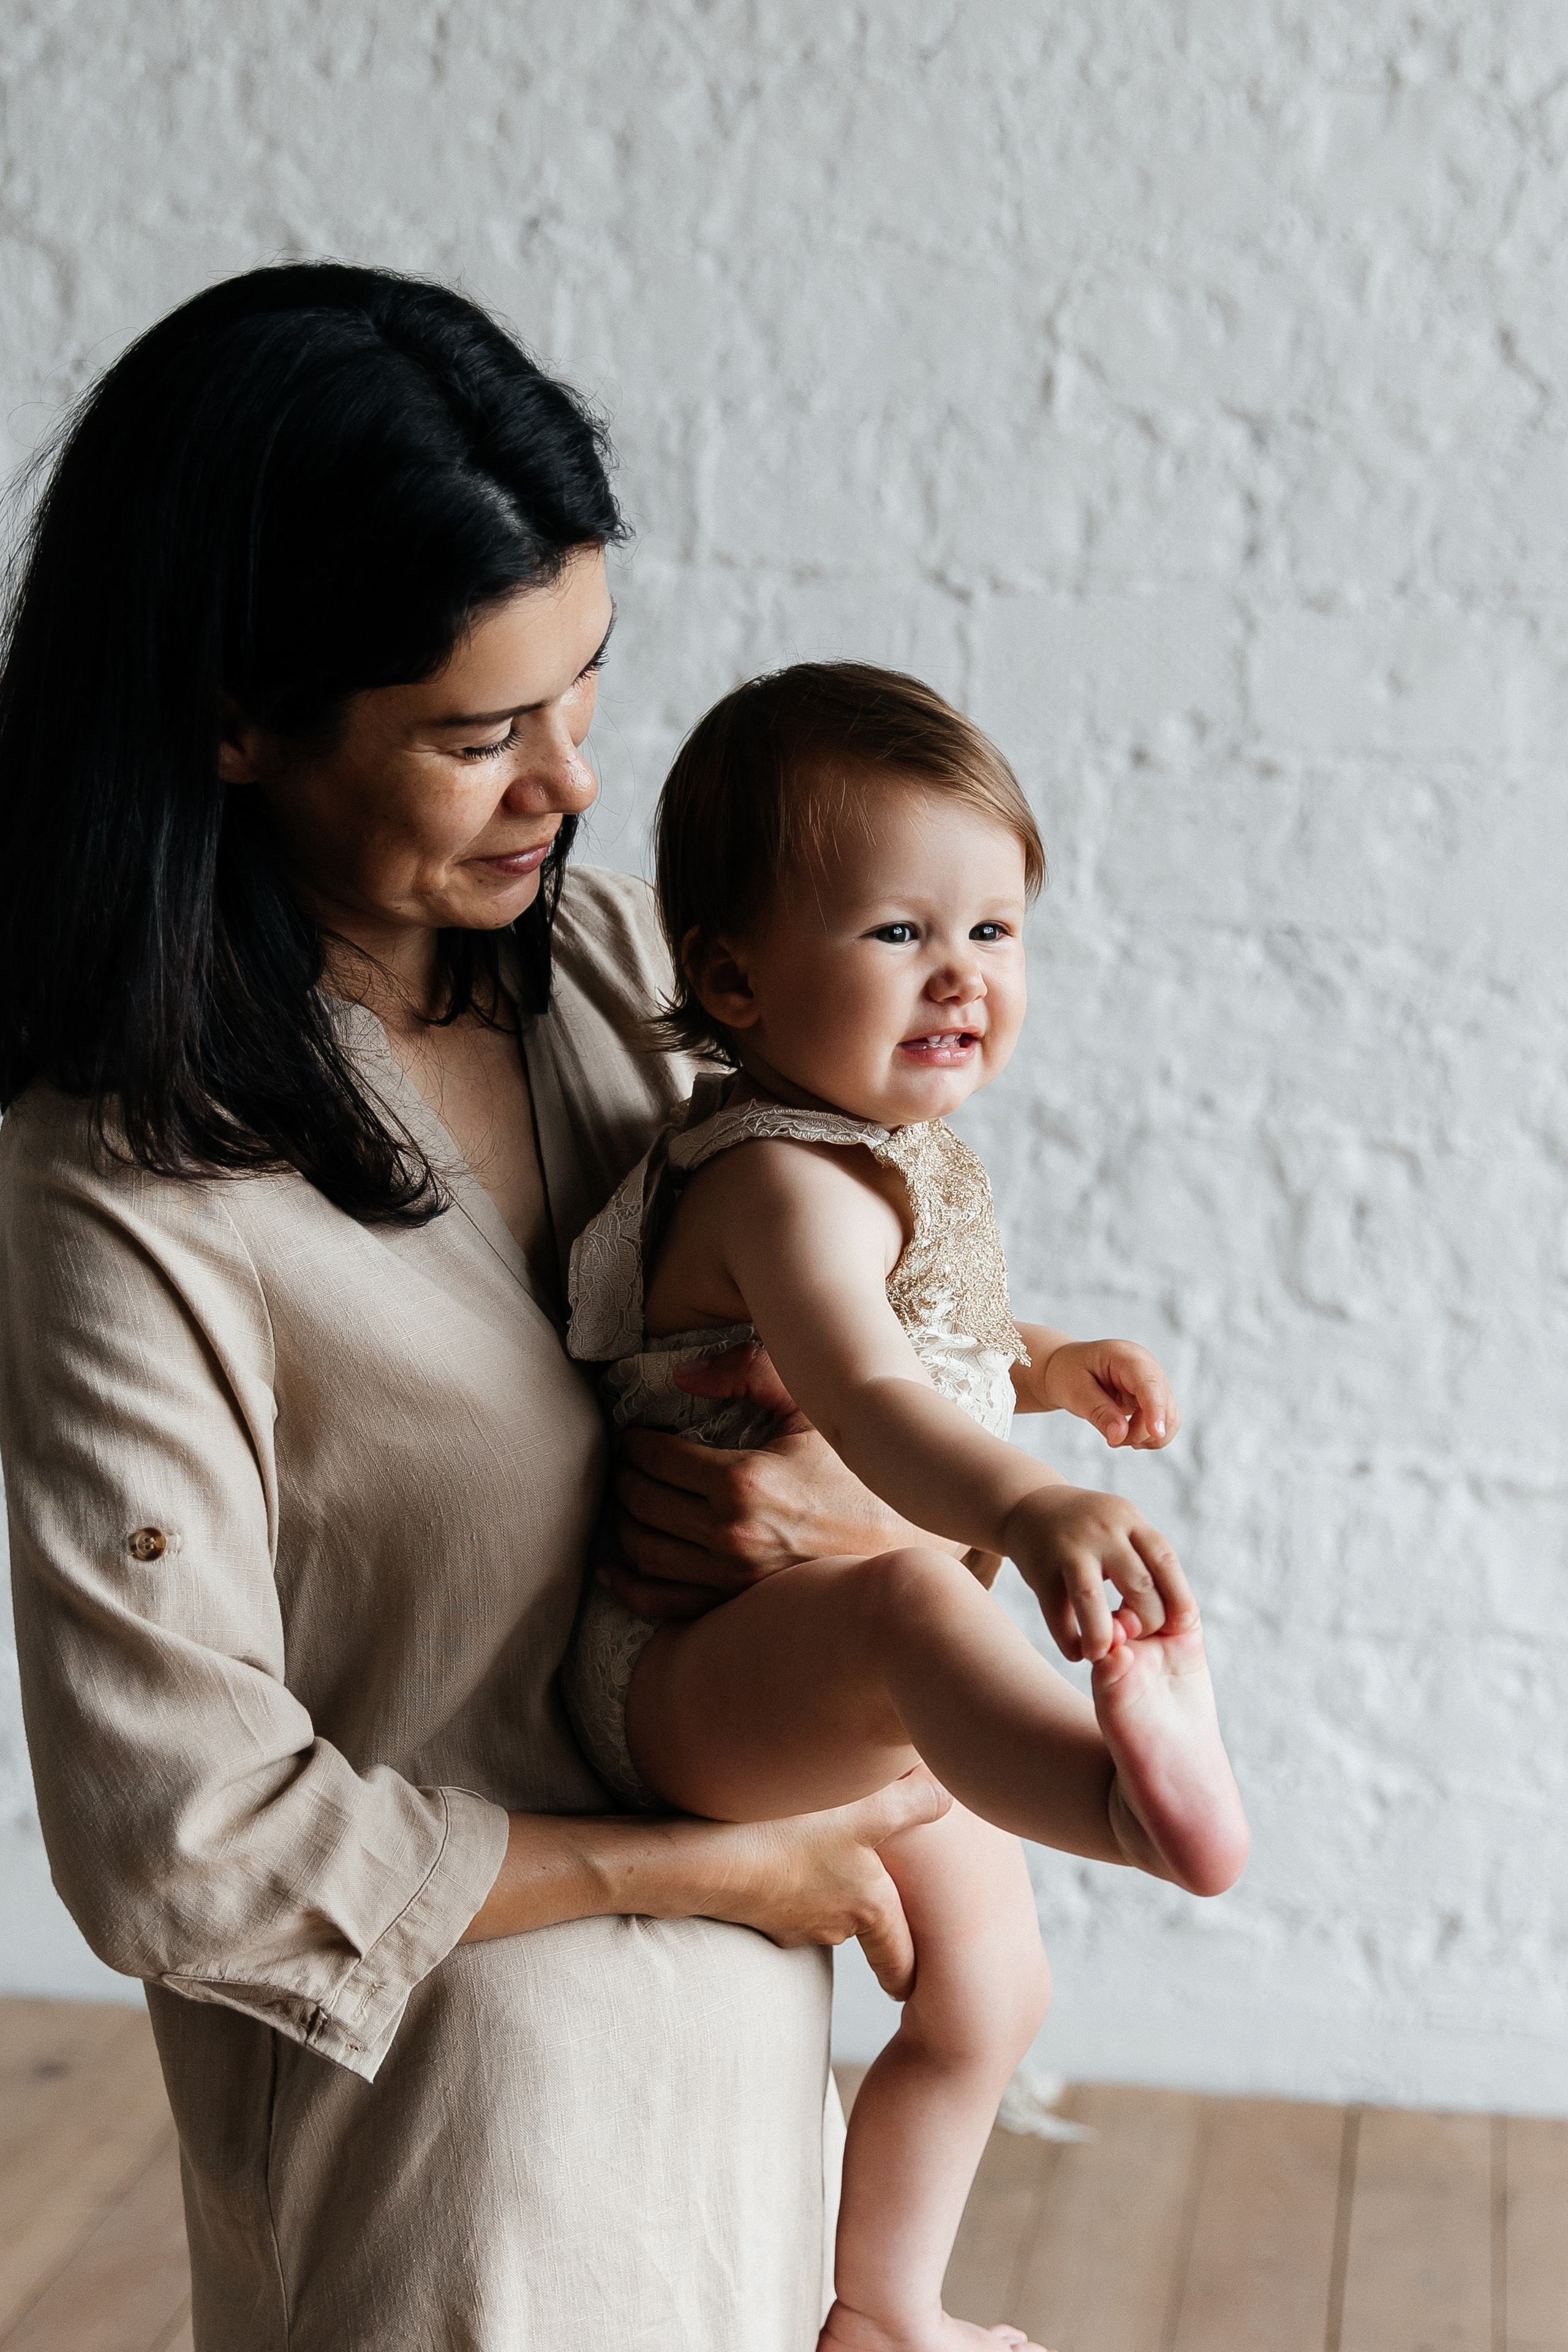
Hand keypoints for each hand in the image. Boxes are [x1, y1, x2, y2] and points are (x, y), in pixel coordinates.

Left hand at [601, 1341, 937, 1619]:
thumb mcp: (813, 1408)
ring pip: (644, 1552)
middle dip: (623, 1477)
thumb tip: (682, 1375)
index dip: (634, 1443)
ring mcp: (732, 1580)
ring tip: (626, 1501)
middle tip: (623, 1462)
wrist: (914, 1544)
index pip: (657, 1459)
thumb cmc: (862, 1473)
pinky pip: (663, 1604)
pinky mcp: (739, 1609)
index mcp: (745, 1481)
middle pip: (642, 1503)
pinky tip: (614, 1569)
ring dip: (623, 1524)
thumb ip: (749, 1371)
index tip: (633, 1434)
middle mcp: (731, 1536)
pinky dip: (629, 1587)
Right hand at [696, 1769, 951, 1998]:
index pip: (899, 1956)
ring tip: (818, 1851)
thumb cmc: (793, 1831)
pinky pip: (782, 1895)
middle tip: (868, 1888)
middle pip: (860, 1924)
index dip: (908, 1972)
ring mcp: (789, 1921)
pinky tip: (777, 1847)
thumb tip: (950, 1797)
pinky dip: (787, 1878)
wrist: (708, 1859)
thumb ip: (914, 1803)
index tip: (911, 1990)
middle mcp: (833, 1923)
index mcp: (868, 1906)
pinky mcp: (754, 1909)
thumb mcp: (868, 1808)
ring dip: (823, 1887)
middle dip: (865, 1909)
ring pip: (819, 1907)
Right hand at [1003, 1482, 1197, 1663]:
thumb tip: (1181, 1620)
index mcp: (1129, 1521)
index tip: (1183, 1627)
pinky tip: (1076, 1653)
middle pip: (1138, 1583)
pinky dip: (1068, 1639)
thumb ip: (1146, 1565)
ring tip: (1103, 1655)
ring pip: (1091, 1598)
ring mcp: (1068, 1549)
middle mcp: (1102, 1532)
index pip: (1165, 1560)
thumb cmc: (1090, 1533)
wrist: (1030, 1508)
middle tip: (1139, 1636)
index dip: (1179, 1597)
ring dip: (1103, 1634)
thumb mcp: (1122, 1530)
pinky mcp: (1040, 1570)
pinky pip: (1056, 1612)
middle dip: (1146, 1620)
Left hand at [1038, 1338, 1179, 1448]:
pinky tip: (1127, 1437)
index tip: (1155, 1432)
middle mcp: (1148, 1368)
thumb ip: (1098, 1412)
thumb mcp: (1075, 1391)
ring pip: (1169, 1419)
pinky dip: (1149, 1437)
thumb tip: (1120, 1436)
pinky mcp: (1154, 1400)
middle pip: (1163, 1405)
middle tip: (1111, 1440)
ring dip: (1145, 1437)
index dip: (1155, 1408)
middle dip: (1140, 1431)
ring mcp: (1154, 1384)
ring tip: (1116, 1438)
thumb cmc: (1068, 1373)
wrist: (1068, 1369)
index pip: (1149, 1383)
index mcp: (1127, 1357)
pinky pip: (1165, 1424)